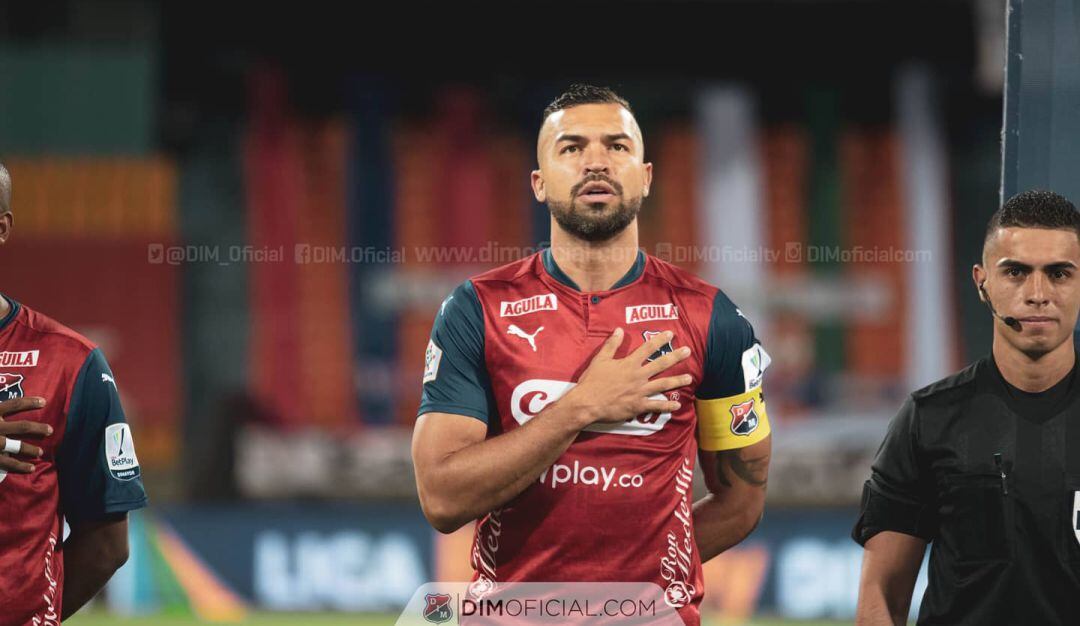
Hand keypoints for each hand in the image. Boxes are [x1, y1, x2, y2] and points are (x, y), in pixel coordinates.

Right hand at [0, 396, 49, 473]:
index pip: (13, 405)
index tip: (44, 401)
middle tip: (50, 430)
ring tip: (40, 453)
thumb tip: (0, 394)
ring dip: (31, 449)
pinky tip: (31, 468)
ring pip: (17, 446)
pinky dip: (20, 466)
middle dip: (37, 429)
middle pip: (21, 427)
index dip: (29, 402)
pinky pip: (8, 463)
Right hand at [565, 328, 690, 426]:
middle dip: (675, 357)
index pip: (648, 348)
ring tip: (689, 378)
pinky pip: (656, 406)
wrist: (587, 403)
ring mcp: (640, 392)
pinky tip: (677, 406)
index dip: (660, 340)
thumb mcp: (600, 359)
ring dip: (677, 381)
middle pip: (660, 364)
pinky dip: (667, 406)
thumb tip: (618, 330)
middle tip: (688, 351)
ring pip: (663, 385)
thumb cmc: (592, 381)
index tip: (671, 334)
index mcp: (629, 364)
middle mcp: (638, 376)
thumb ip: (612, 345)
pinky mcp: (638, 406)